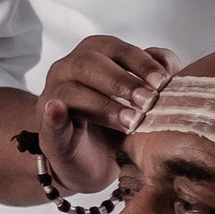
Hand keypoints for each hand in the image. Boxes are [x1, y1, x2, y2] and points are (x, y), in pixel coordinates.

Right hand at [32, 37, 176, 200]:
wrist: (95, 164)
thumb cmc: (119, 125)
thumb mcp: (142, 101)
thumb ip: (155, 78)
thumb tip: (167, 63)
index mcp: (94, 55)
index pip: (116, 49)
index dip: (140, 63)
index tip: (163, 81)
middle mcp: (69, 69)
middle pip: (90, 63)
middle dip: (122, 81)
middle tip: (148, 101)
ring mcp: (53, 98)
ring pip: (71, 90)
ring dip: (103, 105)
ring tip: (129, 121)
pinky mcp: (47, 130)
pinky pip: (48, 120)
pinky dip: (53, 115)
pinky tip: (57, 111)